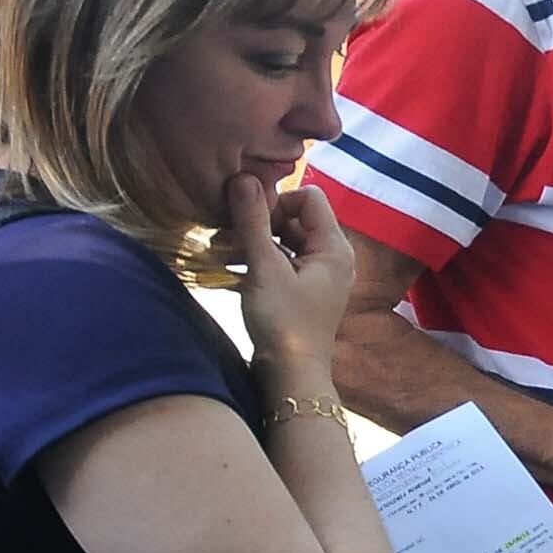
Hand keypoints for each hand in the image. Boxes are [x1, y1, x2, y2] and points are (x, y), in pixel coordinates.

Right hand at [231, 177, 353, 377]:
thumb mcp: (264, 267)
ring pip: (282, 242)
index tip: (250, 219)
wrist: (290, 375)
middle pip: (294, 219)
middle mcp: (331, 258)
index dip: (277, 201)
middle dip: (259, 223)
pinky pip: (278, 263)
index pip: (310, 197)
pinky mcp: (301, 292)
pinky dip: (255, 262)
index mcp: (334, 248)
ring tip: (219, 252)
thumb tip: (243, 177)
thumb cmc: (283, 323)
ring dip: (251, 243)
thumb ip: (253, 221)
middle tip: (225, 234)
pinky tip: (226, 270)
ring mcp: (317, 276)